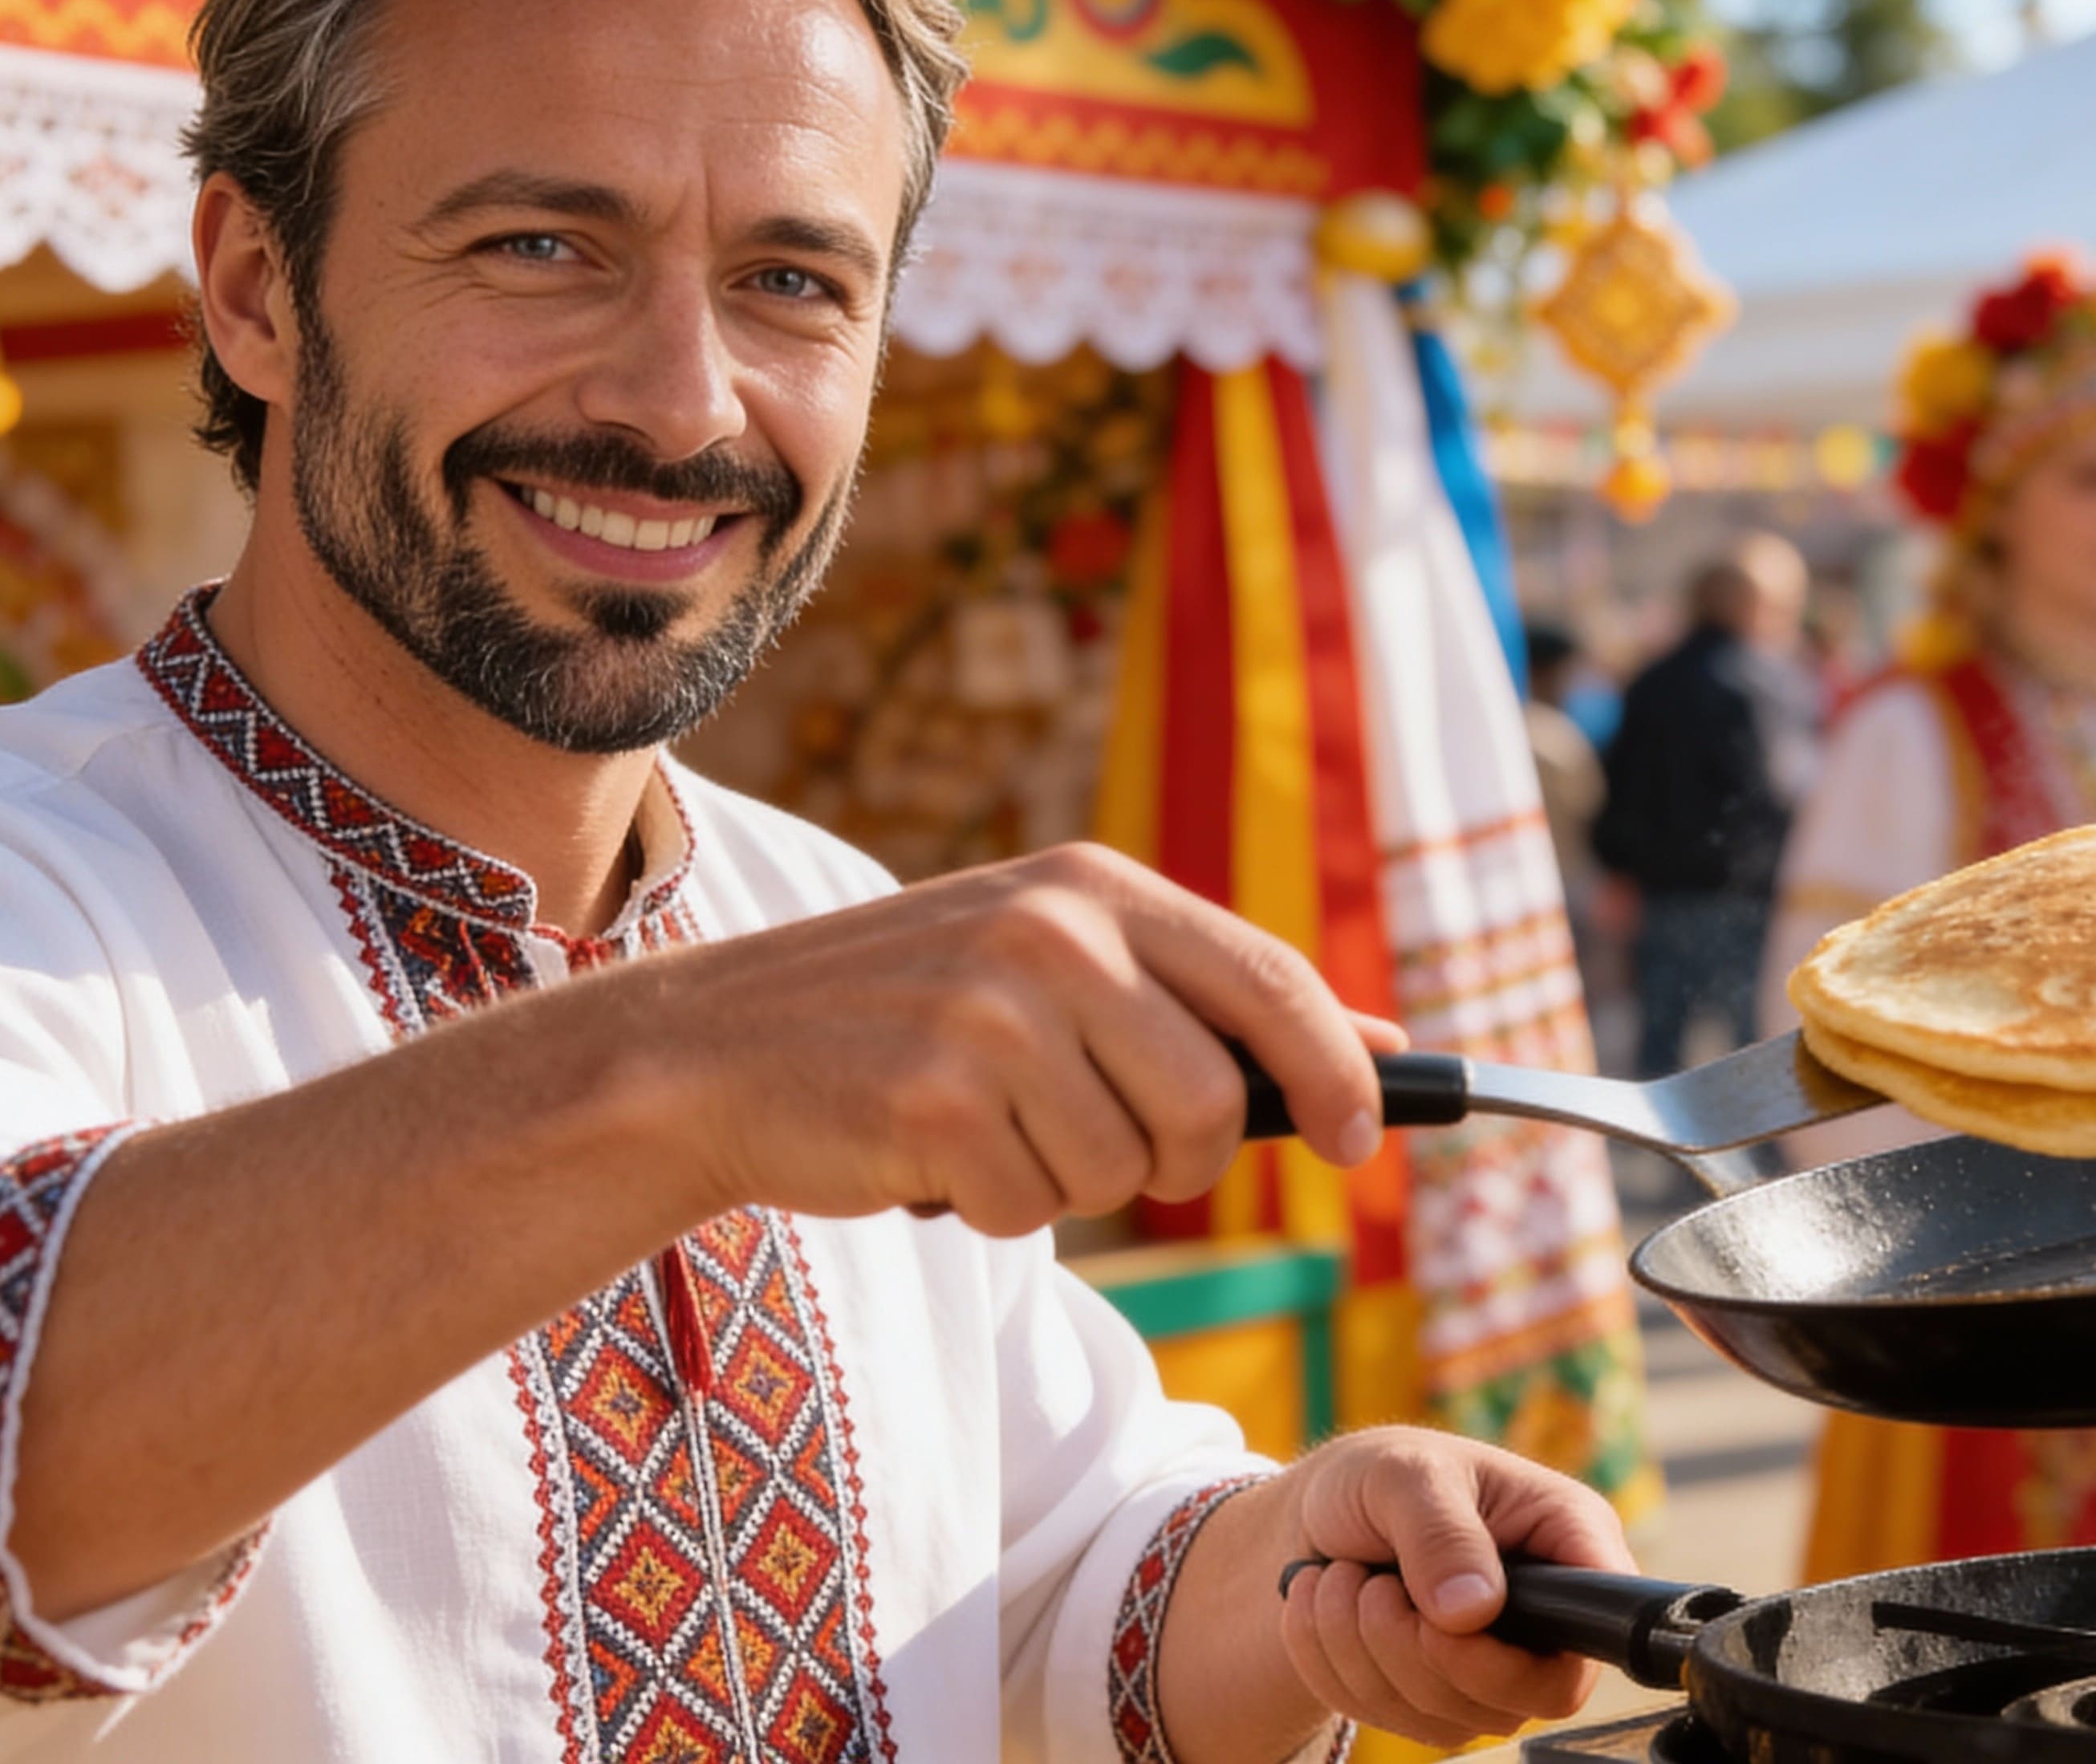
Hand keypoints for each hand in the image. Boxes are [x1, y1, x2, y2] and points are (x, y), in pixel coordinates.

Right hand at [639, 841, 1403, 1234]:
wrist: (715, 1048)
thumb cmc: (913, 1017)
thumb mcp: (1056, 961)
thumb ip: (1203, 996)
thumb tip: (1381, 1048)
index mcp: (1093, 887)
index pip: (1270, 979)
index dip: (1336, 1068)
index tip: (1361, 1137)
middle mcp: (1052, 935)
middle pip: (1211, 1105)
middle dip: (1179, 1159)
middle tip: (1102, 1144)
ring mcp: (991, 1016)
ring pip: (1125, 1171)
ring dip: (1068, 1180)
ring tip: (990, 1126)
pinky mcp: (935, 1103)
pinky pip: (1033, 1209)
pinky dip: (995, 1207)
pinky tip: (932, 1153)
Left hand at [1271, 1429, 1632, 1748]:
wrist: (1315, 1515)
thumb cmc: (1379, 1477)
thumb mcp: (1407, 1473)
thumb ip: (1441, 1532)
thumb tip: (1475, 1611)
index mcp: (1566, 1539)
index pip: (1597, 1630)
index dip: (1520, 1655)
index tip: (1437, 1625)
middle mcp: (1545, 1616)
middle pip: (1514, 1697)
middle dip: (1414, 1648)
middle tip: (1367, 1584)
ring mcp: (1494, 1668)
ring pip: (1446, 1716)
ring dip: (1362, 1648)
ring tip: (1338, 1579)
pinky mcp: (1440, 1701)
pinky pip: (1392, 1719)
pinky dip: (1337, 1666)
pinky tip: (1327, 1609)